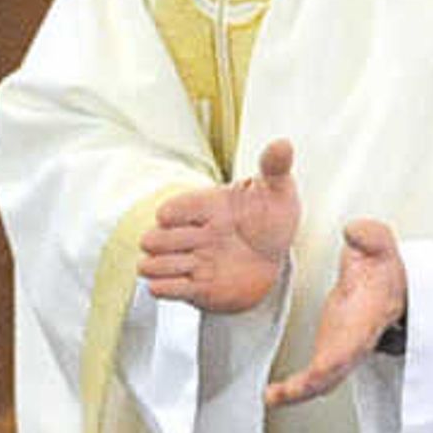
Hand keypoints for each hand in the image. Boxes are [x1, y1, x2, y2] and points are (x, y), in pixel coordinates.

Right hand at [140, 136, 298, 312]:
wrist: (278, 256)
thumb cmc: (273, 218)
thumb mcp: (278, 190)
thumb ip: (275, 167)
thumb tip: (283, 143)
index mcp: (205, 207)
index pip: (168, 210)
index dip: (176, 215)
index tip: (206, 219)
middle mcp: (192, 234)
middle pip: (152, 240)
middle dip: (166, 244)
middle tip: (198, 244)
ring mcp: (191, 261)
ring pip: (150, 266)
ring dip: (163, 268)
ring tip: (192, 265)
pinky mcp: (196, 288)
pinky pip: (162, 289)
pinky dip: (165, 287)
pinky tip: (188, 282)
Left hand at [266, 217, 405, 405]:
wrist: (394, 286)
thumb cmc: (385, 271)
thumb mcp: (381, 247)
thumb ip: (371, 238)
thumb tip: (354, 231)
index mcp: (365, 321)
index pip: (350, 346)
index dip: (334, 361)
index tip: (316, 373)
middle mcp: (354, 343)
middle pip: (334, 374)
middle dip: (309, 387)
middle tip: (279, 396)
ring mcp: (342, 352)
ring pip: (323, 382)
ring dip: (299, 394)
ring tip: (272, 398)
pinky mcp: (330, 352)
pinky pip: (313, 377)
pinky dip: (294, 389)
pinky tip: (273, 393)